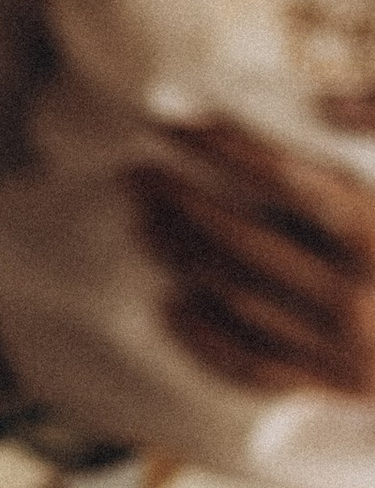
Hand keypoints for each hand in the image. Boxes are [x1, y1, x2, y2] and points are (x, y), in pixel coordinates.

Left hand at [128, 121, 374, 396]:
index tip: (168, 122)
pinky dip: (202, 334)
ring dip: (180, 257)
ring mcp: (340, 342)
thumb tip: (320, 104)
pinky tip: (169, 303)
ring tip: (142, 222)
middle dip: (180, 199)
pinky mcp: (327, 383)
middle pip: (243, 237)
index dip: (219, 145)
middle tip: (135, 173)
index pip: (280, 175)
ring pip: (236, 296)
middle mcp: (356, 288)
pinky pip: (246, 361)